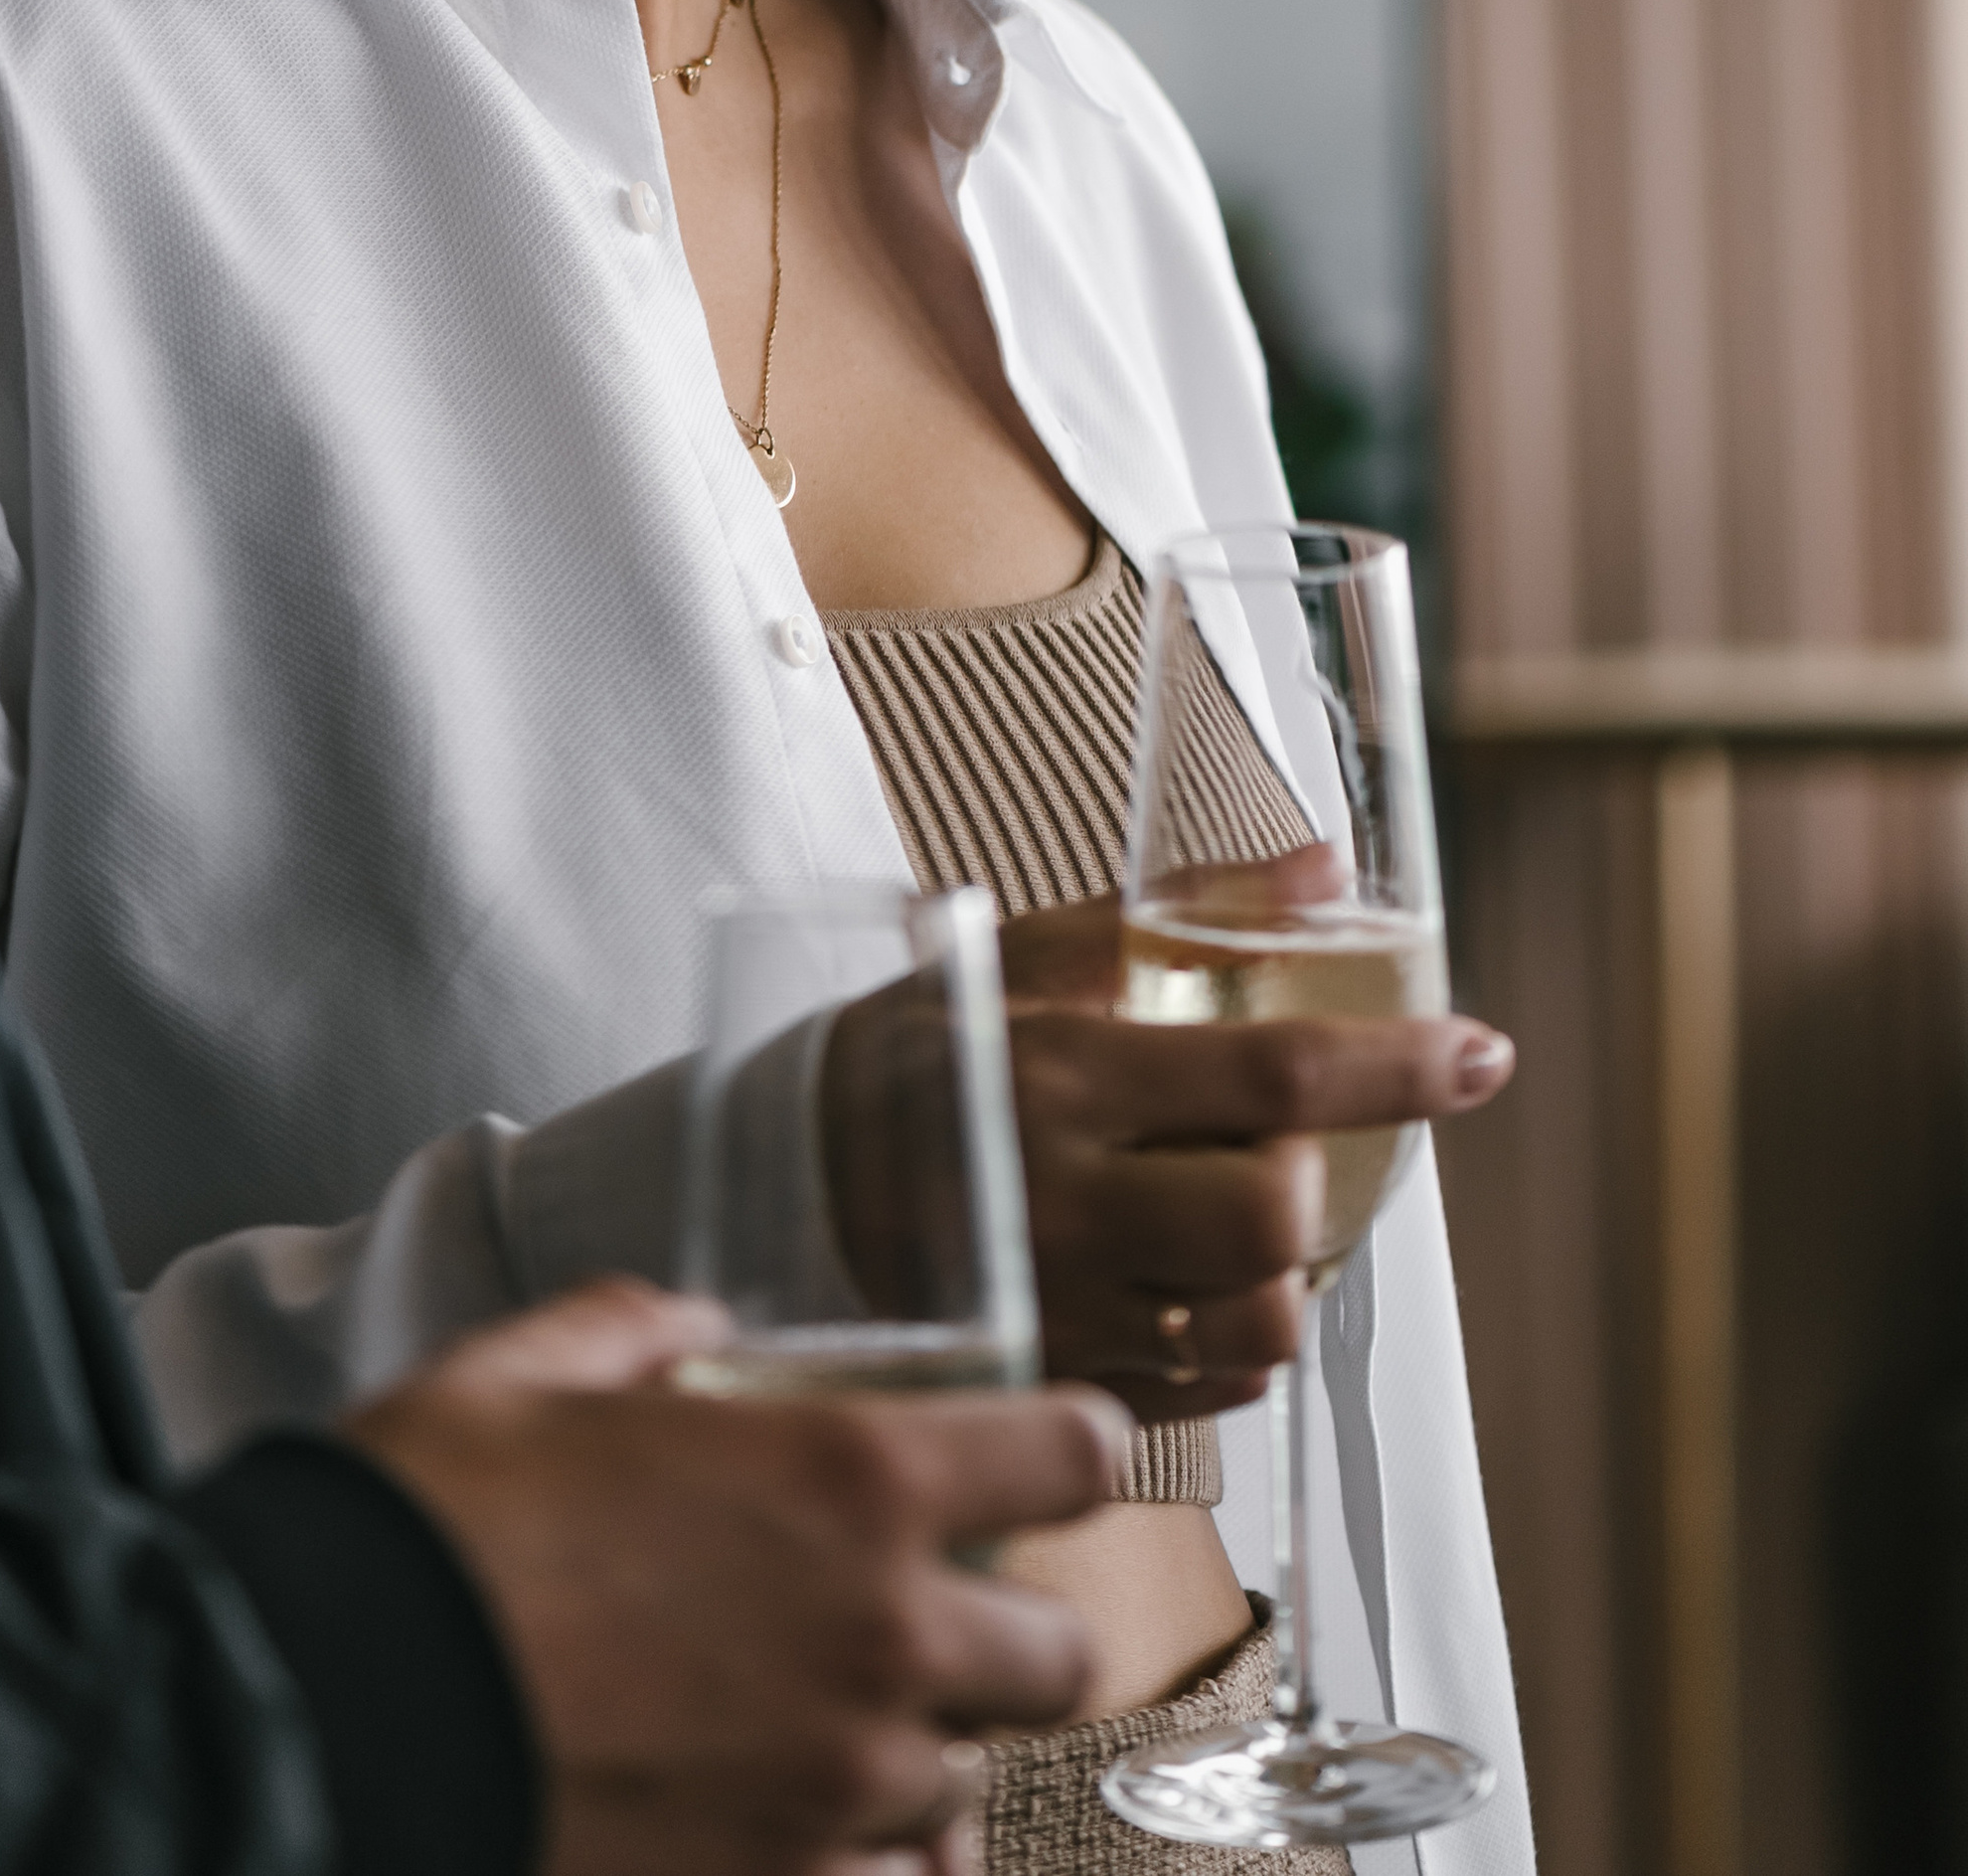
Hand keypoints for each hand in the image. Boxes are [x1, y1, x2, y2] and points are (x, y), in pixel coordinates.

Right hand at [345, 1275, 1130, 1875]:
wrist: (327, 1710)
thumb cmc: (428, 1521)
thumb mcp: (523, 1370)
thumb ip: (635, 1333)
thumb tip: (692, 1334)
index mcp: (848, 1477)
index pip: (1069, 1454)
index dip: (1064, 1448)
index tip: (1042, 1454)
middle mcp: (879, 1638)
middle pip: (1060, 1656)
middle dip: (1005, 1635)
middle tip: (921, 1617)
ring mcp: (835, 1791)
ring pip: (961, 1790)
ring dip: (910, 1756)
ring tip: (814, 1734)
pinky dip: (858, 1865)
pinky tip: (788, 1831)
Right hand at [825, 893, 1513, 1414]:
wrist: (777, 1176)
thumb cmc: (913, 1048)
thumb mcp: (1020, 951)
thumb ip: (1177, 912)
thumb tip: (1322, 866)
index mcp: (1067, 1075)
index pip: (1275, 1076)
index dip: (1399, 1064)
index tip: (1483, 1052)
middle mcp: (1067, 1199)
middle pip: (1273, 1222)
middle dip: (1306, 1185)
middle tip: (1266, 1151)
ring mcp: (1063, 1305)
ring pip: (1255, 1328)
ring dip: (1280, 1276)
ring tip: (1235, 1223)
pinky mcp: (1057, 1377)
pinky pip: (1209, 1395)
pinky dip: (1234, 1341)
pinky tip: (1193, 1280)